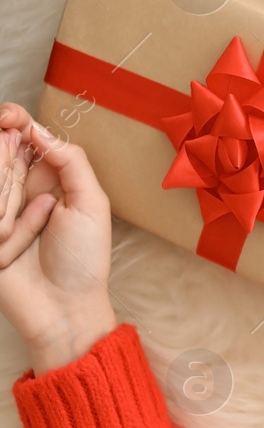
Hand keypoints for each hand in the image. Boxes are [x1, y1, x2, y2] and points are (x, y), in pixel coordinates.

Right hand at [0, 103, 115, 371]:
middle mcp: (14, 188)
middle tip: (31, 188)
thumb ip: (71, 161)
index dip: (12, 119)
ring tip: (34, 224)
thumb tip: (38, 129)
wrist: (64, 308)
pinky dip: (6, 228)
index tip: (9, 118)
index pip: (19, 134)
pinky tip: (12, 245)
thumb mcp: (91, 204)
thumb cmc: (84, 259)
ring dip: (8, 201)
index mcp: (44, 175)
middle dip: (4, 160)